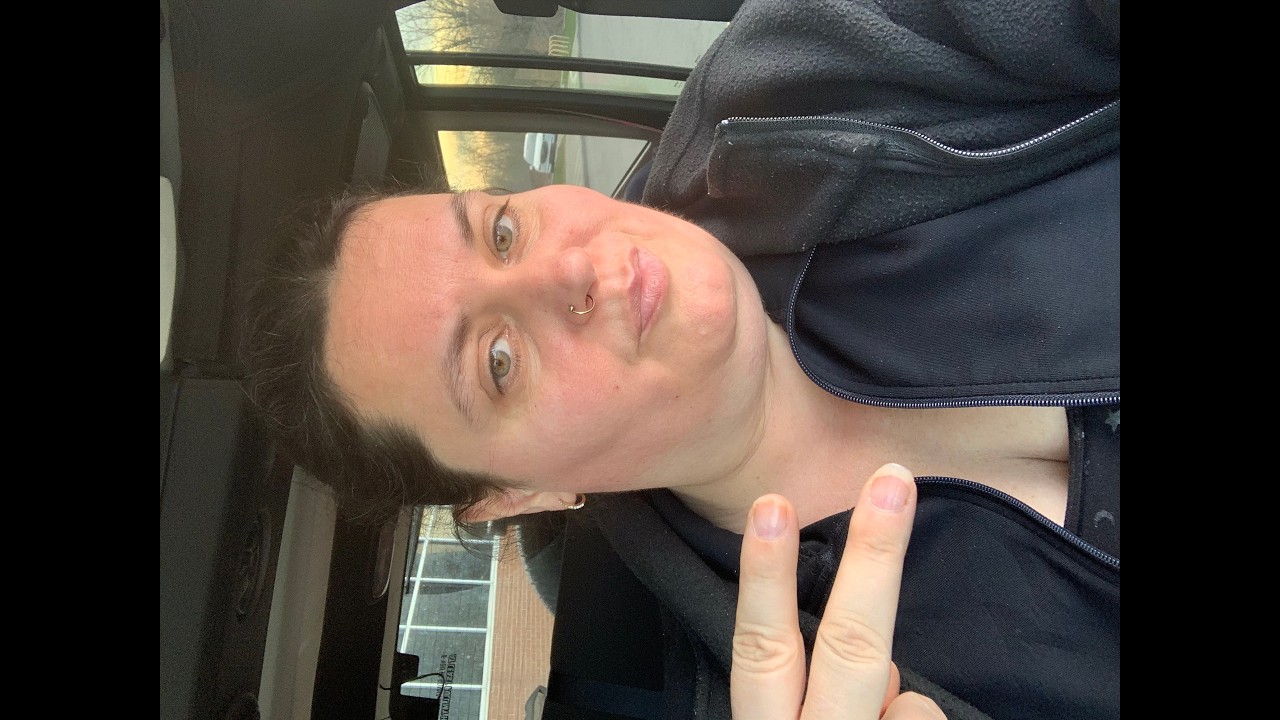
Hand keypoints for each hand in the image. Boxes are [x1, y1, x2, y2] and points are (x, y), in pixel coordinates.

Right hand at [731, 462, 944, 718]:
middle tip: (893, 479)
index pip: (761, 648)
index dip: (767, 577)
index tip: (771, 504)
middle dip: (874, 558)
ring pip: (908, 699)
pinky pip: (924, 718)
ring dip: (899, 705)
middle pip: (851, 643)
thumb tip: (879, 673)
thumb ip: (818, 698)